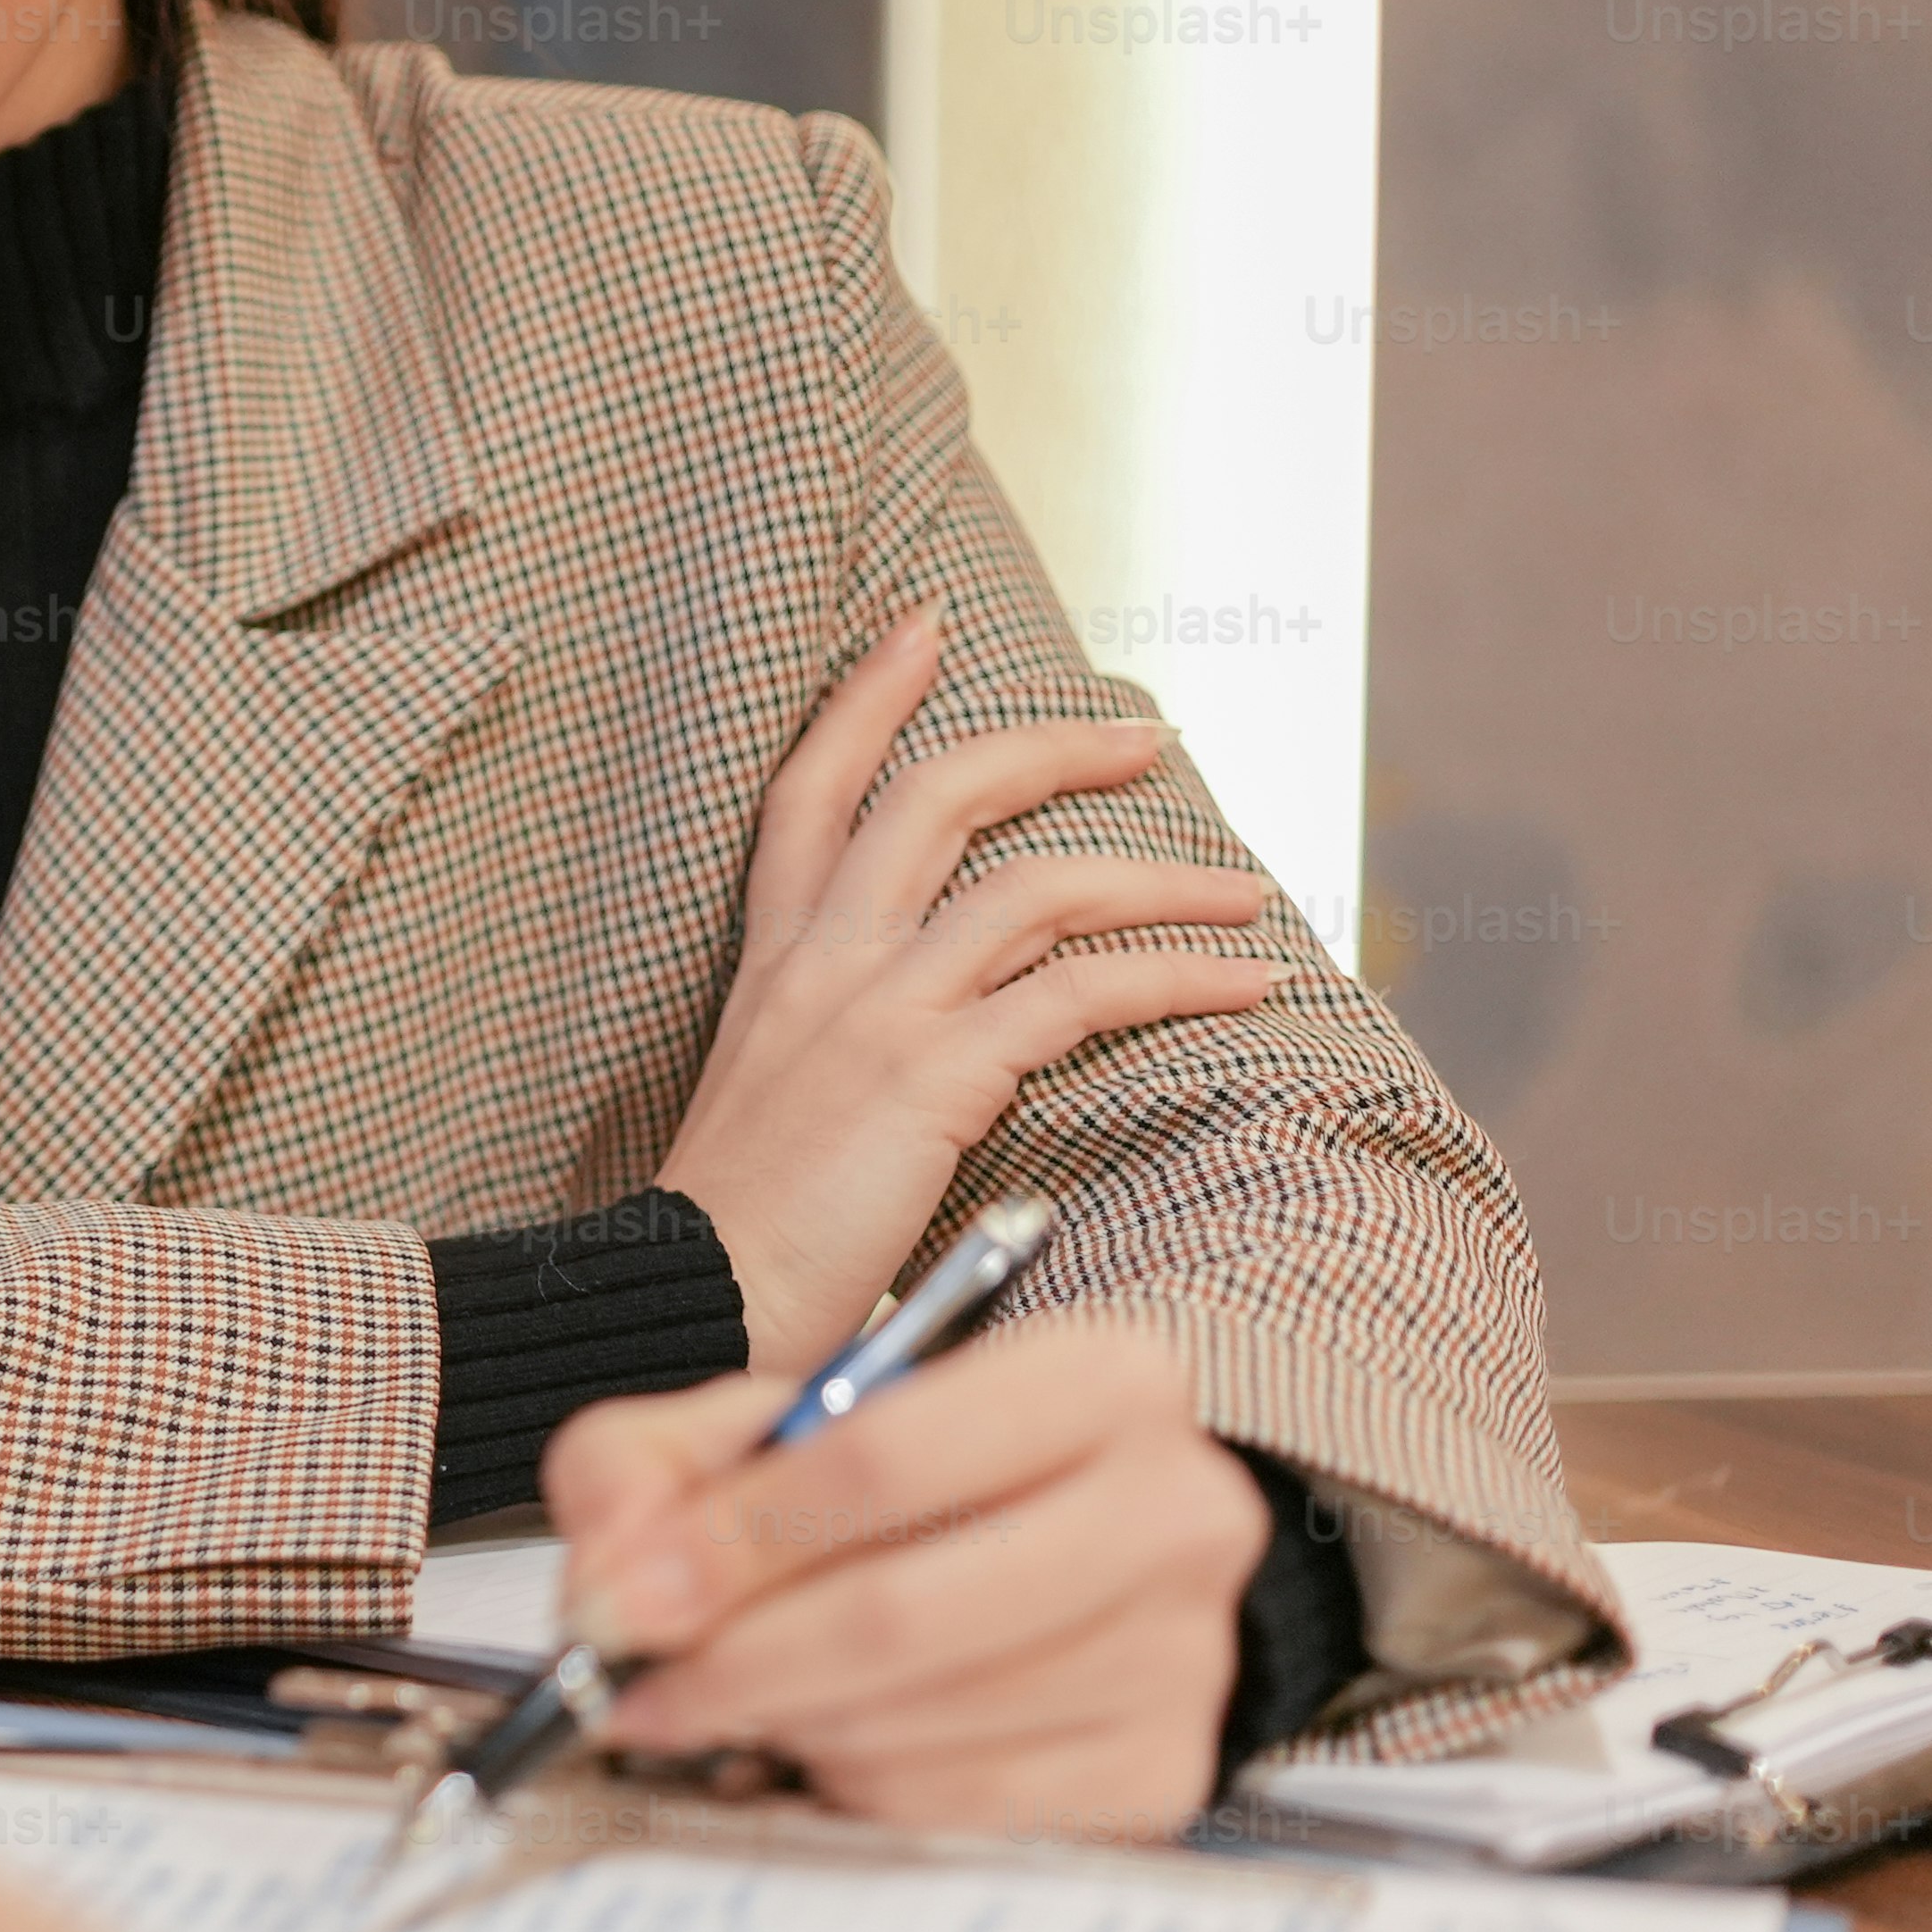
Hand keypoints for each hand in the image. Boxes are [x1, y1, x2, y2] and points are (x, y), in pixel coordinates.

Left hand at [541, 1308, 1270, 1835]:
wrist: (1054, 1555)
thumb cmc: (903, 1484)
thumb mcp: (762, 1425)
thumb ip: (648, 1466)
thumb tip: (614, 1583)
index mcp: (1096, 1376)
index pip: (882, 1455)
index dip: (729, 1539)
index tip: (623, 1598)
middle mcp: (1175, 1507)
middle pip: (903, 1610)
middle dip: (736, 1661)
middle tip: (635, 1686)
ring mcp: (1187, 1652)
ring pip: (921, 1719)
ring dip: (782, 1724)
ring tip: (723, 1700)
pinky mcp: (1161, 1770)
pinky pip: (958, 1805)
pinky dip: (851, 1784)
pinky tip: (813, 1740)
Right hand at [660, 603, 1283, 1367]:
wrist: (687, 1304)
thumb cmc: (729, 1244)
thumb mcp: (769, 1115)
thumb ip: (838, 1062)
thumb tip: (929, 1071)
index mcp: (772, 966)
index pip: (810, 793)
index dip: (866, 698)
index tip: (922, 626)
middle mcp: (822, 964)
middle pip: (935, 796)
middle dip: (1047, 747)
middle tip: (1139, 735)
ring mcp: (876, 1010)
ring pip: (1035, 886)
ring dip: (1158, 875)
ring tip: (1243, 888)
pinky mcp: (933, 1072)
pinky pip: (1082, 994)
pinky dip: (1180, 978)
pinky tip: (1244, 985)